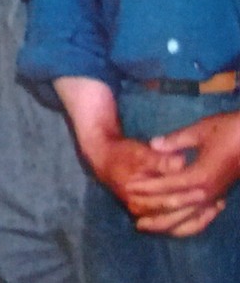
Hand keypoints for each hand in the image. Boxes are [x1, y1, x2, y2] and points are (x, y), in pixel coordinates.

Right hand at [80, 134, 217, 234]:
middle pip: (173, 217)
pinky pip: (170, 225)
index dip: (187, 197)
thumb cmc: (121, 153)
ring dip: (195, 218)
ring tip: (214, 207)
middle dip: (196, 210)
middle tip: (217, 202)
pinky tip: (202, 212)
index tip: (205, 190)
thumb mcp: (139, 152)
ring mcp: (142, 215)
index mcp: (135, 197)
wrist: (102, 157)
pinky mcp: (147, 215)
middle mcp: (138, 210)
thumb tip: (181, 162)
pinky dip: (188, 221)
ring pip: (174, 225)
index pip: (167, 203)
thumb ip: (158, 160)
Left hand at [119, 111, 239, 235]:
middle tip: (135, 222)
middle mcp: (209, 190)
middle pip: (177, 207)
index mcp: (201, 175)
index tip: (128, 189)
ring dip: (168, 224)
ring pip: (190, 217)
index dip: (147, 188)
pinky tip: (177, 225)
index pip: (168, 186)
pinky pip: (203, 217)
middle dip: (155, 213)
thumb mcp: (201, 130)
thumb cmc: (230, 130)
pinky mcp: (222, 195)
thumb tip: (153, 144)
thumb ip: (176, 140)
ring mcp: (217, 195)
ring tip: (149, 227)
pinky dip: (189, 224)